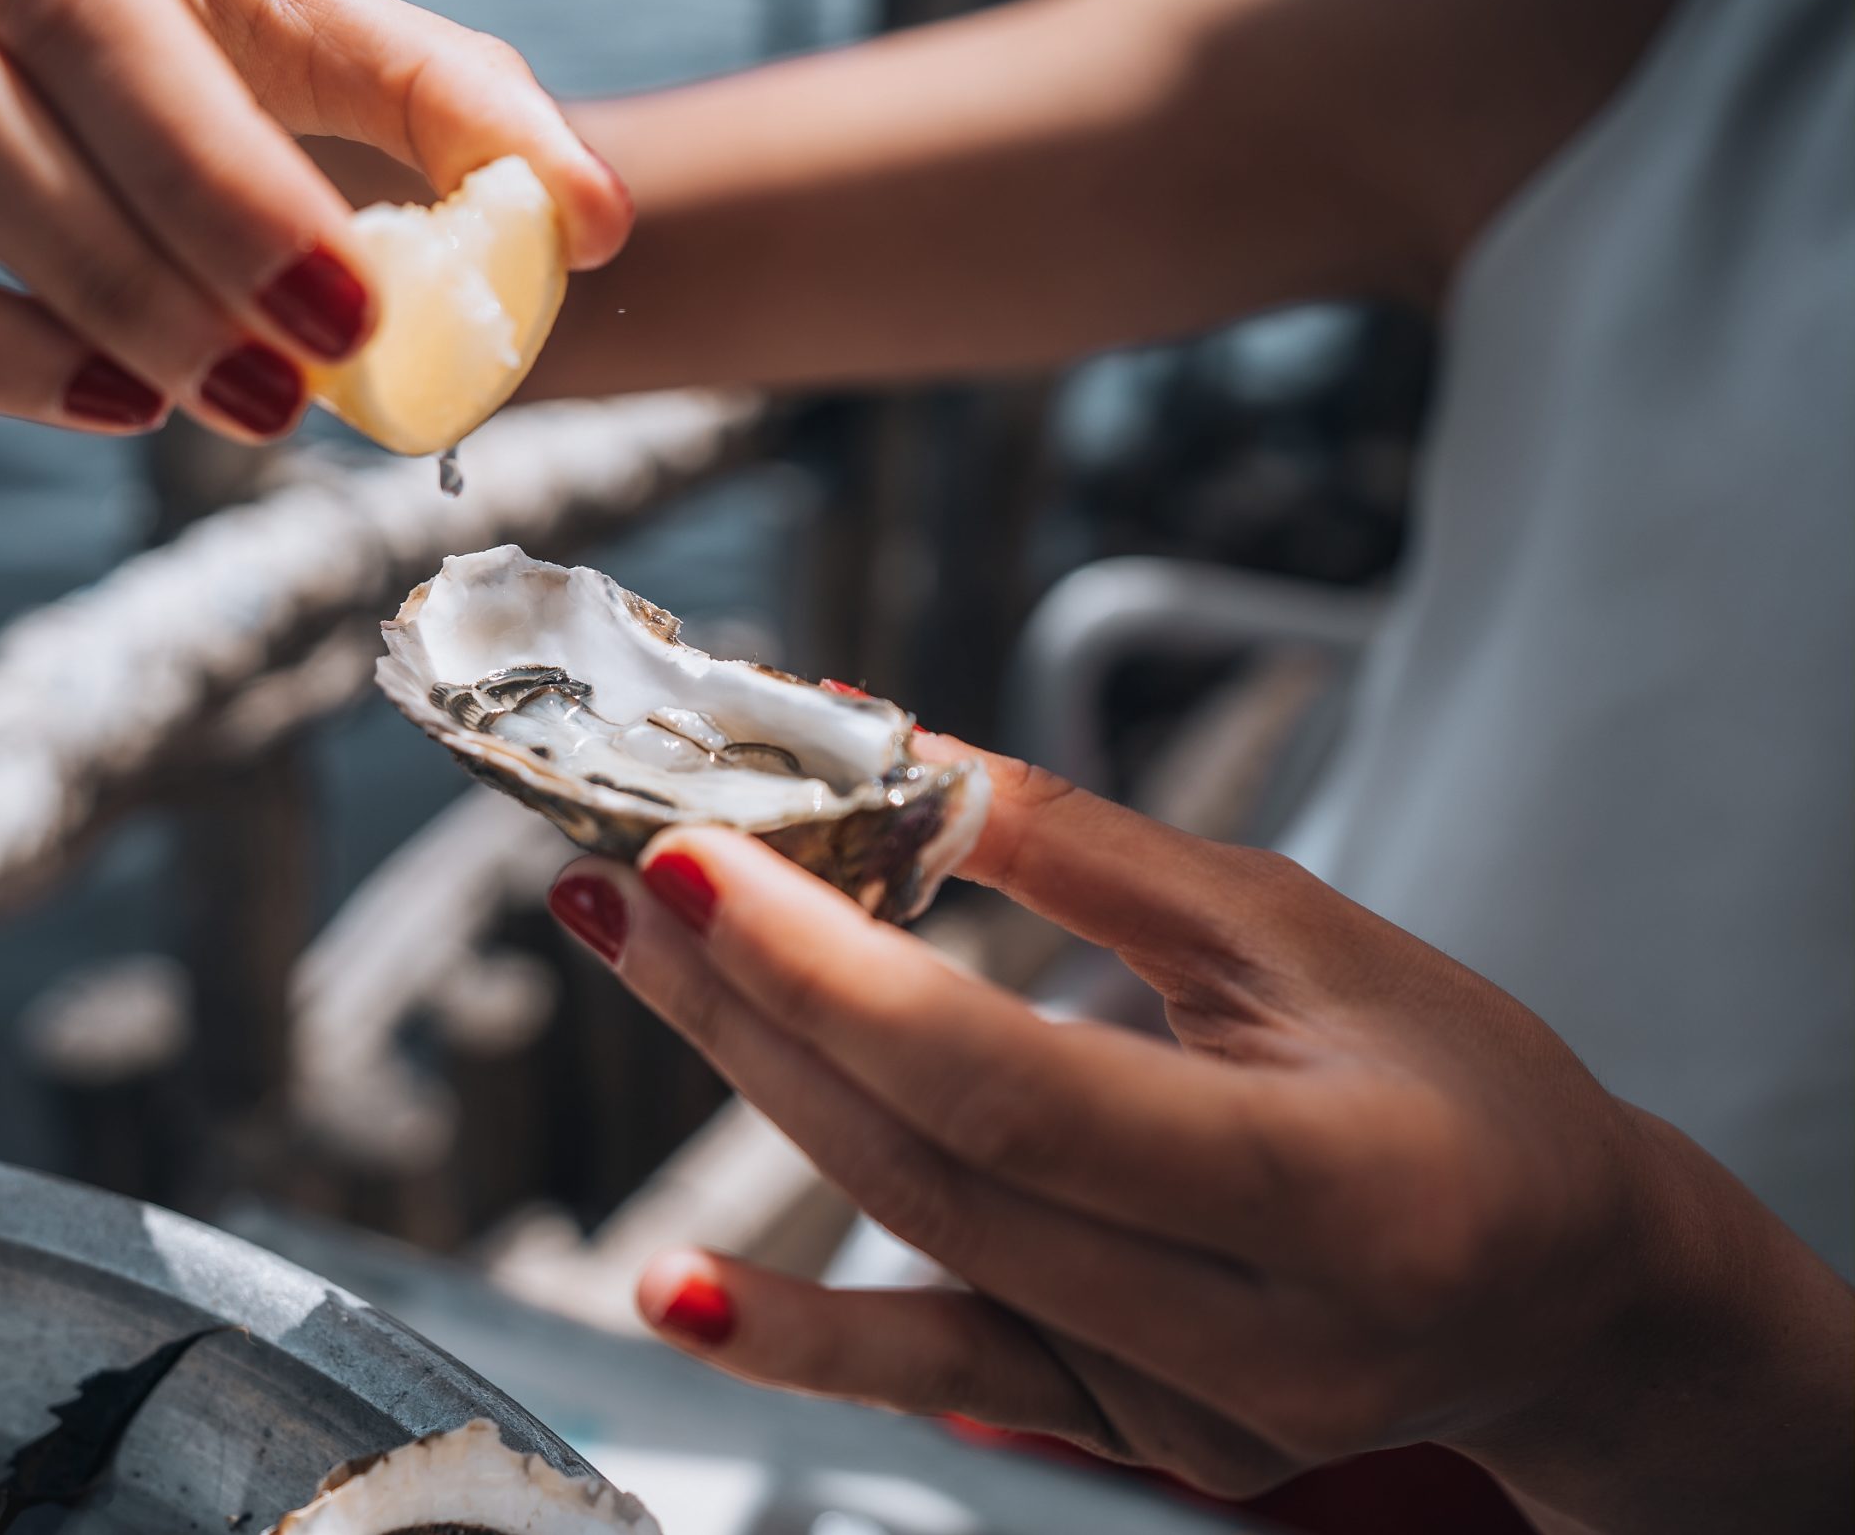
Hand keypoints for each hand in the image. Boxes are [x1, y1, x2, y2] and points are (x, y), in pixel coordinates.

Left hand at [547, 737, 1852, 1530]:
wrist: (1565, 1292)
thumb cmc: (1461, 1083)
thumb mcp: (1302, 932)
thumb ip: (1083, 854)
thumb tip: (884, 752)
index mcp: (1336, 1188)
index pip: (1022, 1086)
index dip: (840, 976)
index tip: (701, 858)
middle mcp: (1257, 1339)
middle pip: (935, 1166)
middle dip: (755, 1005)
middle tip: (627, 875)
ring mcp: (1181, 1416)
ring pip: (916, 1249)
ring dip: (753, 1089)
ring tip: (633, 956)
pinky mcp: (1124, 1439)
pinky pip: (941, 1379)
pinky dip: (798, 1336)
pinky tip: (675, 1286)